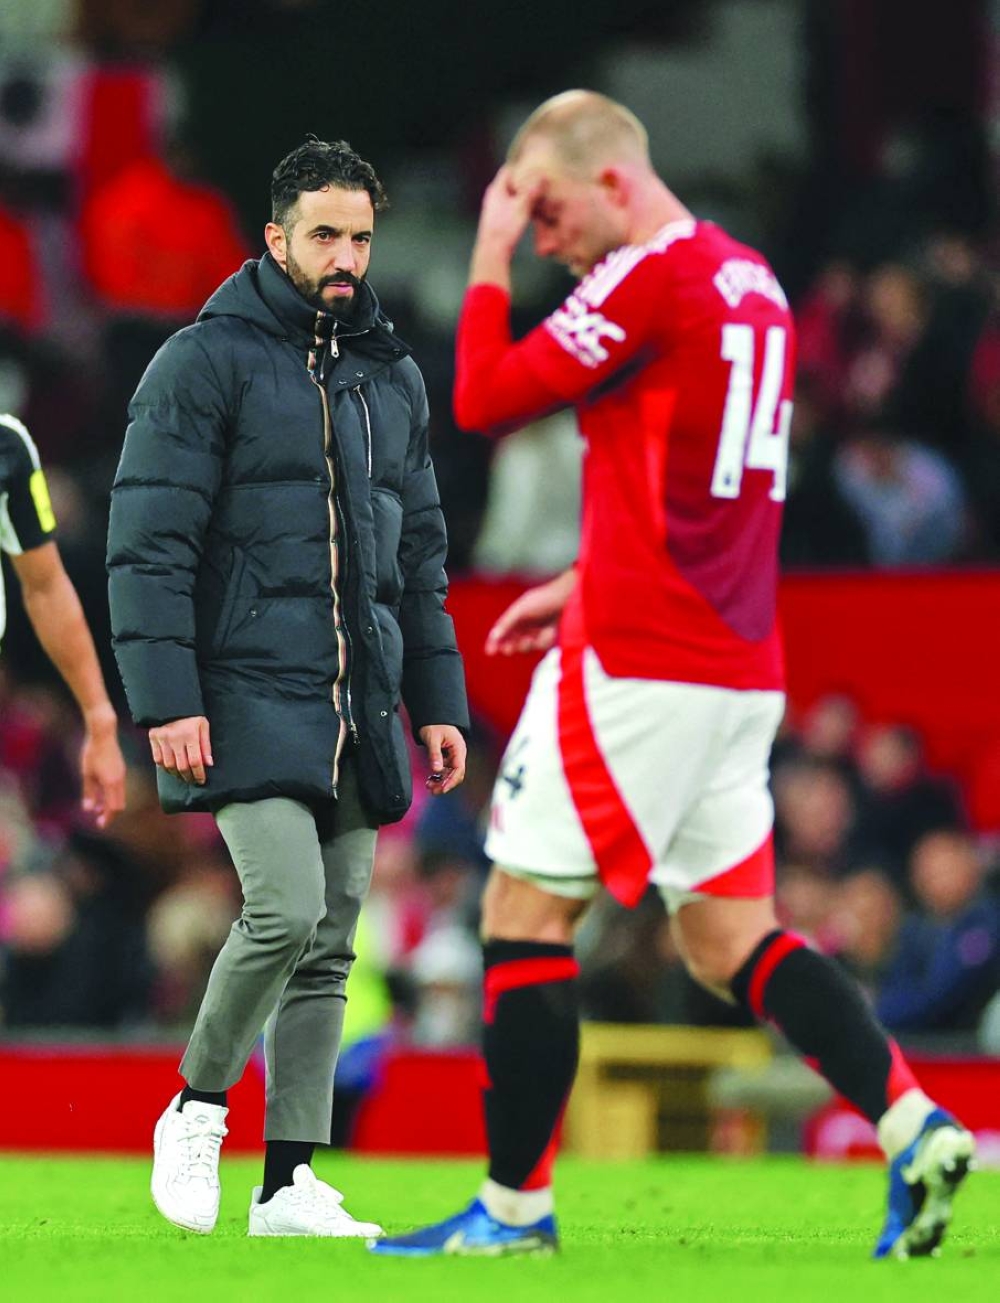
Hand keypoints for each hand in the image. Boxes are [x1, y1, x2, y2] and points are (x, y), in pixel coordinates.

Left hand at [80, 709, 126, 828]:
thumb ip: (89, 792)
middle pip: (119, 804)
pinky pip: (118, 788)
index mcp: (112, 783)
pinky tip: (100, 795)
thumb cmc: (92, 753)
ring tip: (97, 809)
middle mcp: (120, 780)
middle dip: (110, 814)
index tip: (100, 825)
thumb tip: (89, 809)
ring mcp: (121, 775)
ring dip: (110, 804)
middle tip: (99, 821)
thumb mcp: (87, 774)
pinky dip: (111, 795)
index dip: (107, 818)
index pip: (113, 807)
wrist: (103, 734)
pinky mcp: (120, 770)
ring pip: (119, 796)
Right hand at [149, 716, 213, 785]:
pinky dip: (165, 767)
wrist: (170, 702)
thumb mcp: (203, 725)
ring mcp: (162, 739)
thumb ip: (206, 745)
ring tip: (183, 776)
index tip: (202, 780)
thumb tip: (209, 763)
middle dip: (189, 777)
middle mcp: (175, 738)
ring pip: (169, 765)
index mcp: (190, 735)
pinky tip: (171, 769)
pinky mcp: (153, 738)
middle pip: (181, 766)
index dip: (199, 774)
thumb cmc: (190, 715)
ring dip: (177, 774)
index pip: (195, 761)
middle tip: (193, 780)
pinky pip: (157, 759)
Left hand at [419, 724, 466, 795]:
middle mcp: (458, 753)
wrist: (434, 716)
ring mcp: (454, 755)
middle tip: (433, 790)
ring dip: (441, 781)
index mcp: (459, 748)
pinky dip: (439, 776)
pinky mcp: (448, 756)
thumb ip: (435, 754)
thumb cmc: (435, 724)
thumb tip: (436, 769)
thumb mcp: (432, 738)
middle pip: (456, 774)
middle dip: (445, 784)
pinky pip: (446, 770)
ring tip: (429, 786)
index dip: (451, 781)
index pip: (459, 769)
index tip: (442, 789)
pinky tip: (431, 779)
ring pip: (451, 774)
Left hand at [469, 165, 541, 285]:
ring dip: (521, 196)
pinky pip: (509, 207)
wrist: (492, 251)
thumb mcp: (522, 207)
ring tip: (535, 197)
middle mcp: (492, 197)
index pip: (507, 170)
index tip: (532, 169)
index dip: (520, 168)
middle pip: (509, 183)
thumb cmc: (505, 228)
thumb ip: (531, 192)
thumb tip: (542, 177)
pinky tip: (527, 213)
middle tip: (537, 182)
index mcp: (496, 189)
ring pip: (509, 196)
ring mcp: (493, 209)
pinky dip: (518, 206)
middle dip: (522, 182)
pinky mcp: (496, 220)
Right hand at [486, 569, 576, 655]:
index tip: (489, 652)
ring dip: (526, 645)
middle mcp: (524, 624)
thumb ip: (506, 623)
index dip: (494, 642)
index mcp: (515, 615)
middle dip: (509, 647)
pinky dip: (543, 640)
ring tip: (530, 639)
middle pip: (511, 642)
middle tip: (509, 649)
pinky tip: (549, 632)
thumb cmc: (544, 599)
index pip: (500, 631)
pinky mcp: (549, 637)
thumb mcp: (521, 609)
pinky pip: (541, 646)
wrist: (569, 599)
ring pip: (525, 647)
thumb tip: (494, 636)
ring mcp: (536, 631)